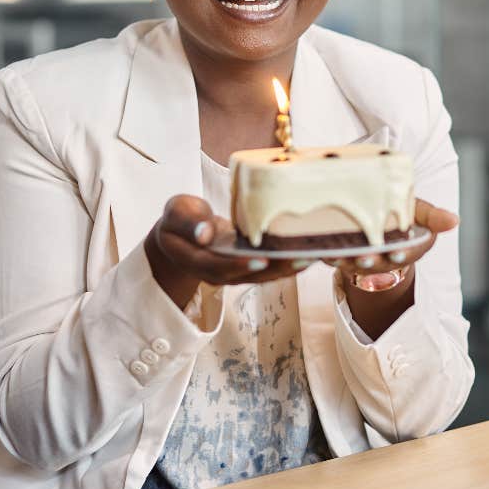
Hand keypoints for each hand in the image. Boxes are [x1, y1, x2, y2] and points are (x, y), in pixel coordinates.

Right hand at [144, 194, 307, 308]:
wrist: (184, 233)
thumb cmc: (181, 219)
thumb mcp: (175, 213)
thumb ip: (187, 221)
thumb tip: (204, 233)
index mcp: (195, 260)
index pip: (217, 266)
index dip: (238, 264)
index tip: (260, 258)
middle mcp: (219, 272)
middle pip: (249, 275)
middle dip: (276, 268)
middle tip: (301, 258)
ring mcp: (236, 271)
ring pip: (265, 274)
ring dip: (290, 267)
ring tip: (313, 255)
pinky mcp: (250, 265)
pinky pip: (272, 266)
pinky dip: (290, 260)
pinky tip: (311, 251)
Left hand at [325, 198, 458, 286]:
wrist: (377, 220)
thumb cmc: (399, 213)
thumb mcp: (416, 210)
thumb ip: (432, 216)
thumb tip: (455, 220)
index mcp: (408, 249)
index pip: (409, 255)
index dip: (402, 255)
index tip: (397, 254)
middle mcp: (386, 260)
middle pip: (380, 264)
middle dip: (372, 261)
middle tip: (365, 256)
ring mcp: (363, 261)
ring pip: (355, 266)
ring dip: (347, 262)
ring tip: (340, 254)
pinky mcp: (343, 258)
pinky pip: (336, 260)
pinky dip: (329, 256)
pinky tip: (323, 250)